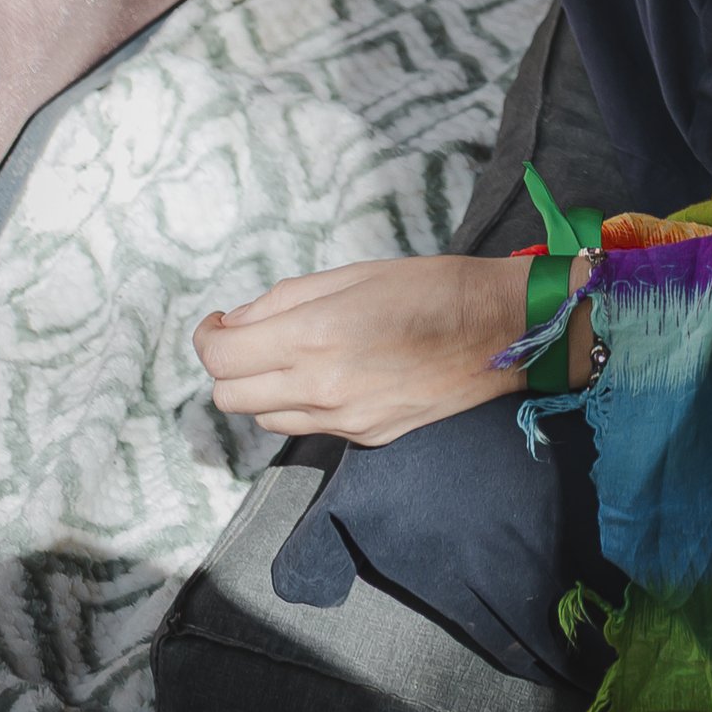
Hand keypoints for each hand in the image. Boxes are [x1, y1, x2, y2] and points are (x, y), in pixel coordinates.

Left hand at [194, 253, 539, 444]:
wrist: (503, 331)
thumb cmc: (432, 287)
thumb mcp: (354, 273)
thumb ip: (286, 299)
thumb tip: (238, 322)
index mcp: (314, 335)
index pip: (223, 356)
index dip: (208, 337)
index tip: (217, 322)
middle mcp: (320, 387)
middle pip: (231, 397)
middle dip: (228, 366)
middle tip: (248, 338)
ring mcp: (343, 421)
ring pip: (264, 419)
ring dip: (260, 389)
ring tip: (288, 357)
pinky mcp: (365, 437)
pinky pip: (307, 427)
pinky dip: (299, 404)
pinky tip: (327, 375)